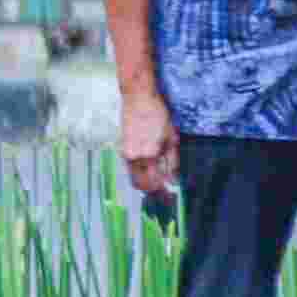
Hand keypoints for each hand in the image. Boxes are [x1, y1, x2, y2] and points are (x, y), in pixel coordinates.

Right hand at [118, 85, 179, 202]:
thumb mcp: (172, 139)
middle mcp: (134, 158)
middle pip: (141, 185)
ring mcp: (126, 154)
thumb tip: (173, 180)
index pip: (154, 183)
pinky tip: (152, 171)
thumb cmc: (159, 116)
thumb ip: (172, 162)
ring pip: (134, 178)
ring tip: (160, 184)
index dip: (163, 193)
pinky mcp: (123, 149)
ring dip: (146, 184)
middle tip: (166, 194)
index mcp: (148, 155)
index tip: (171, 198)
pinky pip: (131, 169)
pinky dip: (141, 174)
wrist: (138, 99)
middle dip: (153, 192)